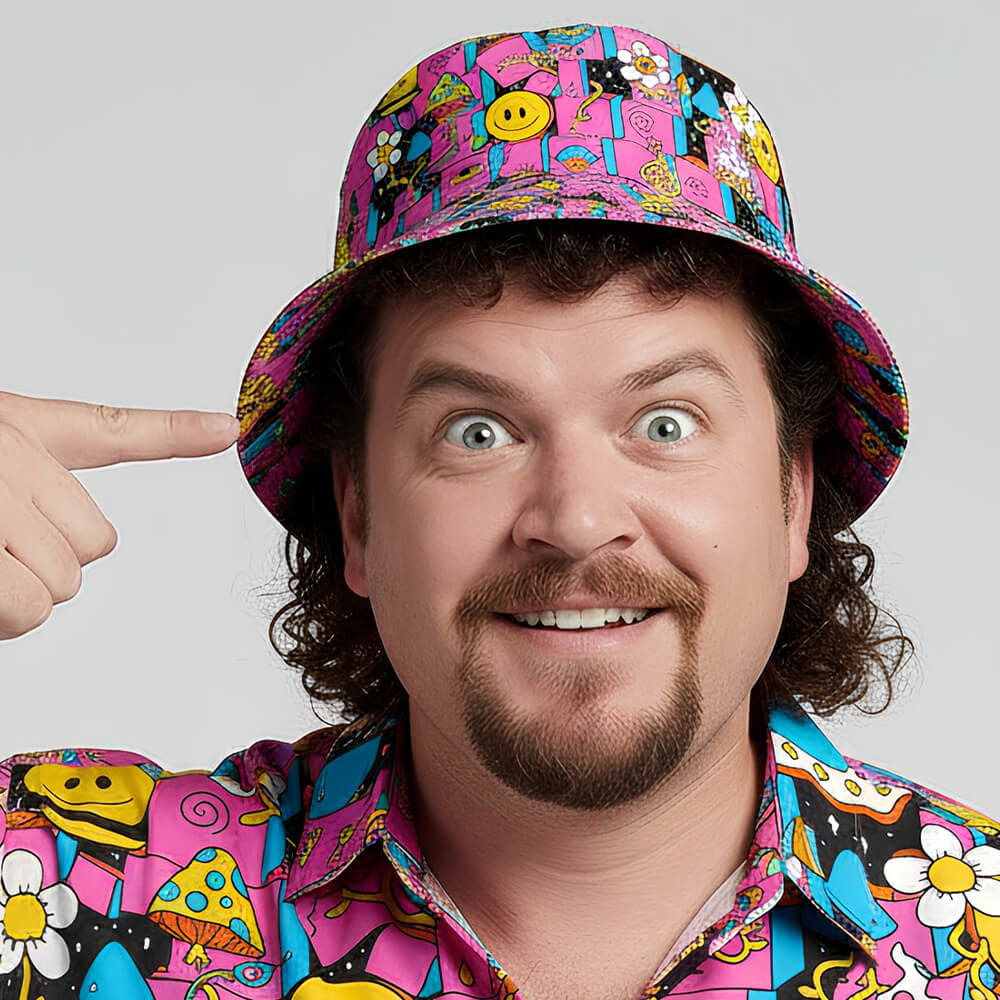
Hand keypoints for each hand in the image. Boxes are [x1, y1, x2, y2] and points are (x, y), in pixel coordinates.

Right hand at [0, 390, 239, 638]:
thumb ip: (28, 492)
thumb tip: (58, 547)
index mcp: (21, 431)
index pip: (113, 428)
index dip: (177, 430)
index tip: (226, 428)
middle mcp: (18, 454)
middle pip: (94, 542)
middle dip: (44, 566)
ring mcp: (2, 496)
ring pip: (62, 583)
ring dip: (15, 594)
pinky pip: (29, 605)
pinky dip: (1, 616)